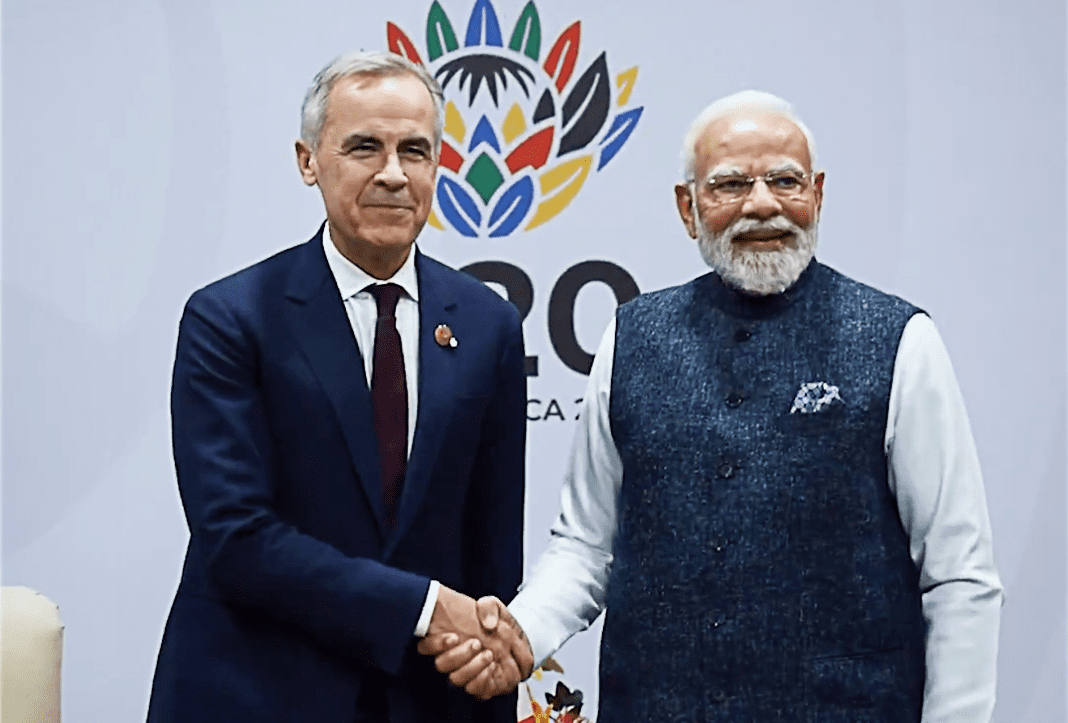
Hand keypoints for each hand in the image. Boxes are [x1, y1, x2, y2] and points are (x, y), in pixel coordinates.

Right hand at [417, 591, 532, 698]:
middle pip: (441, 664)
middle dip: (458, 655)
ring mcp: (463, 672)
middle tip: (476, 643)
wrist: (515, 640)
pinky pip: (473, 689)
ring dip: (471, 667)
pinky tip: (492, 666)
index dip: (434, 644)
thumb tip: (489, 623)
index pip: (425, 646)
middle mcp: (451, 658)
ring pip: (455, 679)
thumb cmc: (497, 622)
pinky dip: (482, 679)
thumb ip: (489, 608)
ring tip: (488, 654)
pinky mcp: (477, 684)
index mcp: (447, 638)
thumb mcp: (494, 607)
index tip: (454, 637)